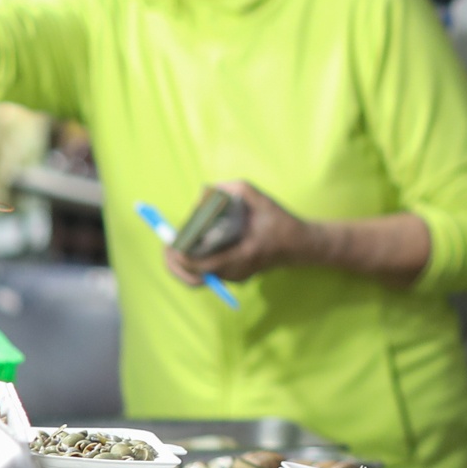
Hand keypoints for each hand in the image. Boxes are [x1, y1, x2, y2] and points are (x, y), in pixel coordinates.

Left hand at [164, 181, 316, 285]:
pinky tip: (193, 247)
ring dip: (185, 262)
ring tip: (176, 244)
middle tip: (167, 244)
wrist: (300, 245)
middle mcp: (235, 272)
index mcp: (241, 256)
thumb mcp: (260, 198)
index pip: (201, 265)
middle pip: (194, 275)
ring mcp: (234, 277)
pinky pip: (208, 273)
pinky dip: (196, 262)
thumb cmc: (280, 222)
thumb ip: (234, 190)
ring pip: (199, 276)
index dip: (181, 255)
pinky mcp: (234, 276)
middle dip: (176, 261)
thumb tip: (205, 191)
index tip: (172, 240)